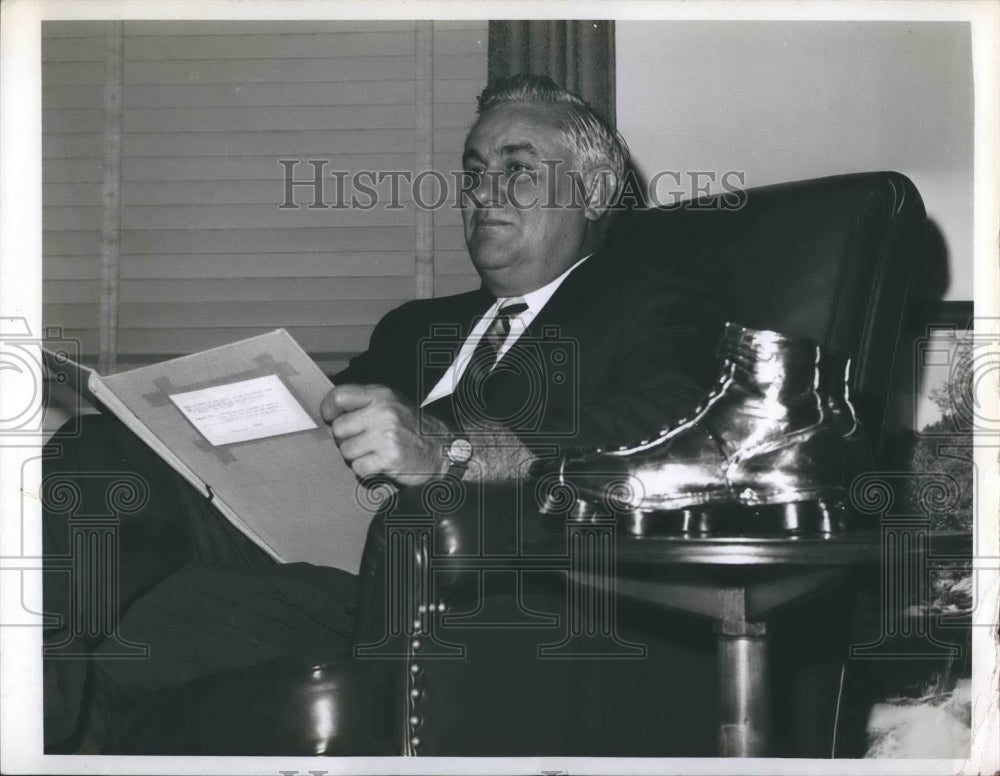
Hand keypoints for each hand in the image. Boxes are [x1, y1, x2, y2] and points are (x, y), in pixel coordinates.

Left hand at [321, 384, 450, 485]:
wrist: (440, 450)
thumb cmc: (411, 428)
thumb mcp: (391, 404)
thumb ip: (364, 403)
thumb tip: (331, 412)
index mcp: (381, 395)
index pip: (340, 396)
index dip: (329, 409)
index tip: (331, 418)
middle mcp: (384, 412)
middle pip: (339, 428)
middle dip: (346, 439)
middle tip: (362, 442)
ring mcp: (386, 435)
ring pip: (346, 450)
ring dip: (356, 456)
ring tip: (374, 453)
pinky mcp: (389, 458)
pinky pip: (358, 468)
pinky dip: (366, 470)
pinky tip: (379, 464)